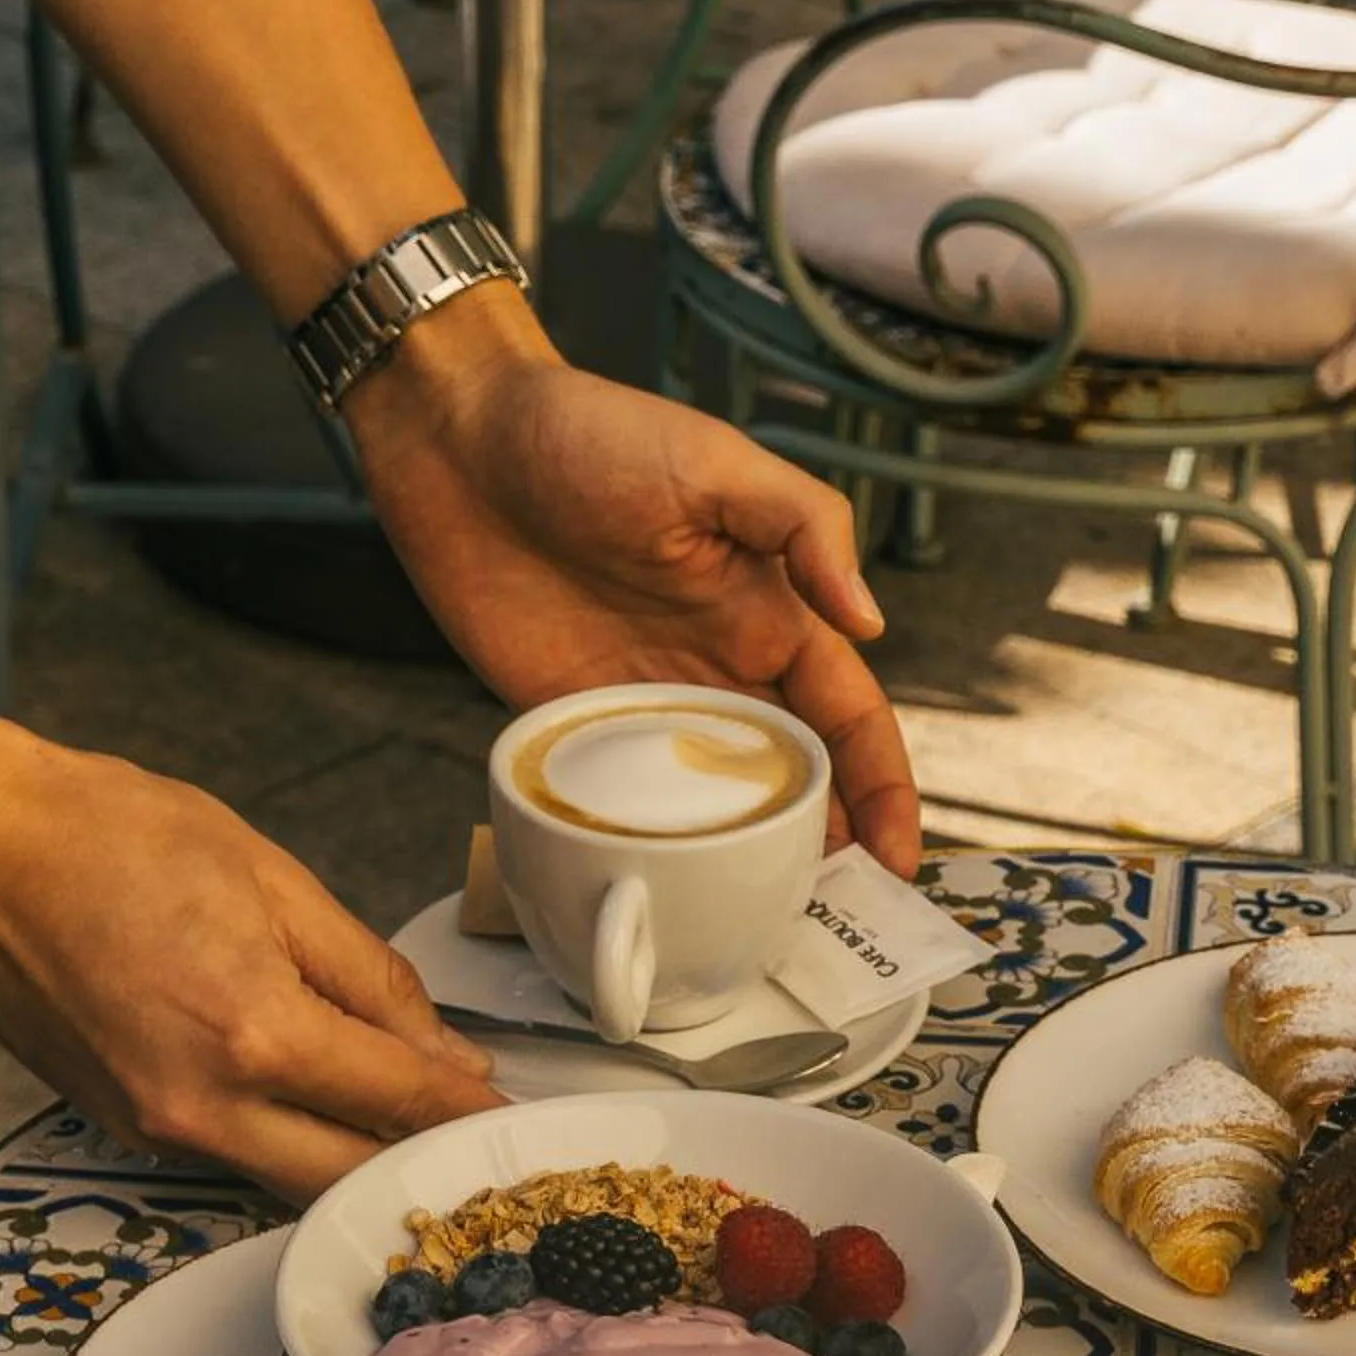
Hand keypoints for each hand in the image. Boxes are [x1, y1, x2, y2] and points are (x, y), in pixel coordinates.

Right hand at [0, 702, 500, 1202]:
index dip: (469, 1113)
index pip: (399, 1100)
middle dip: (421, 1161)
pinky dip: (287, 1142)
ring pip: (291, 1181)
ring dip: (354, 1162)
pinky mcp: (124, 1129)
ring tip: (409, 1126)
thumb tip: (443, 1053)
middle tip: (474, 1138)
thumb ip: (371, 979)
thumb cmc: (107, 835)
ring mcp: (156, 1127)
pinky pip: (234, 1156)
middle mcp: (202, 1104)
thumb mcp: (274, 880)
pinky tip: (318, 1106)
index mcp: (253, 1031)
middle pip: (350, 1176)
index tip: (516, 1117)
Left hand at [348, 293, 922, 873]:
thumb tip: (873, 622)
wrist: (457, 442)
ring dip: (747, 864)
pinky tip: (666, 891)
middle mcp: (718, 670)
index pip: (850, 720)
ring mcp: (647, 704)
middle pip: (797, 781)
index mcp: (769, 614)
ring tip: (766, 925)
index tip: (899, 861)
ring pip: (717, 808)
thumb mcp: (717, 463)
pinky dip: (652, 848)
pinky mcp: (574, 724)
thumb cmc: (590, 431)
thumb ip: (805, 530)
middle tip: (841, 921)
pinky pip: (625, 802)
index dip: (884, 789)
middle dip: (829, 849)